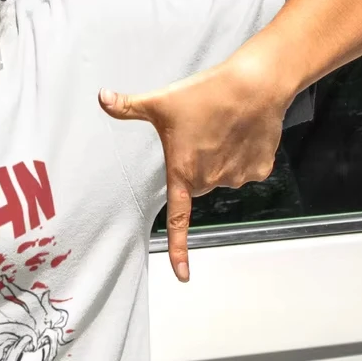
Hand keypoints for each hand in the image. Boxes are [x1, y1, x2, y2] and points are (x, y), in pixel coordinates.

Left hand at [99, 55, 289, 282]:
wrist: (255, 84)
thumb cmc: (205, 94)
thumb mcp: (160, 101)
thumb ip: (128, 106)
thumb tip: (102, 97)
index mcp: (183, 172)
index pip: (177, 220)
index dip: (178, 248)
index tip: (182, 276)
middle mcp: (210, 181)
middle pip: (197, 184)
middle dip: (196, 165)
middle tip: (199, 134)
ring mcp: (237, 178)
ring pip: (222, 177)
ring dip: (220, 159)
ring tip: (222, 128)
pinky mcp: (259, 170)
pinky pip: (245, 170)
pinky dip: (243, 155)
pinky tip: (242, 133)